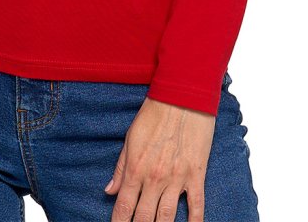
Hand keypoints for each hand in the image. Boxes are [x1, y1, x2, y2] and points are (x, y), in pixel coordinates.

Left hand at [104, 96, 214, 221]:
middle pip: (144, 217)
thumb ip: (121, 167)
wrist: (182, 98)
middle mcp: (155, 178)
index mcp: (136, 168)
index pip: (124, 206)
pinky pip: (196, 206)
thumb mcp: (130, 138)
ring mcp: (177, 179)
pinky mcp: (196, 176)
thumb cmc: (154, 114)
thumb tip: (110, 190)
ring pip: (167, 217)